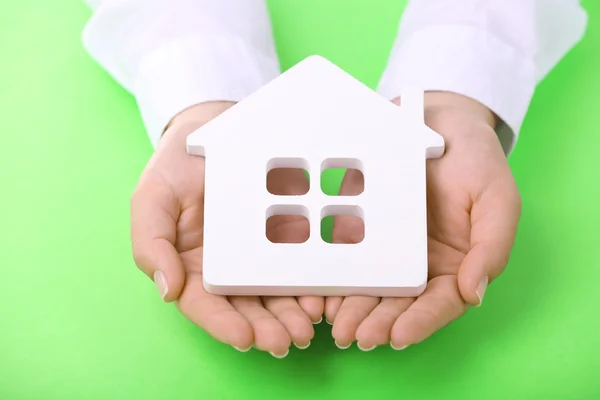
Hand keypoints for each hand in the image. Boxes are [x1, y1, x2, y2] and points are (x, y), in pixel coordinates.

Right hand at [130, 102, 323, 357]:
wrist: (213, 127)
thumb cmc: (176, 167)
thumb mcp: (152, 199)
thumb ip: (151, 244)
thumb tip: (167, 290)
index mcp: (191, 266)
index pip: (205, 304)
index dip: (224, 324)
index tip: (245, 337)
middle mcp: (227, 267)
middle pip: (247, 306)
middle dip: (268, 327)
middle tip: (288, 340)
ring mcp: (260, 252)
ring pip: (277, 292)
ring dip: (293, 313)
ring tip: (309, 324)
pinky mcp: (288, 234)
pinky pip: (302, 262)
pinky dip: (312, 281)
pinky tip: (323, 293)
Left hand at [324, 92, 521, 349]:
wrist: (438, 118)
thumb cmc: (476, 160)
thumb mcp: (498, 200)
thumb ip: (492, 248)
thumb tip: (473, 294)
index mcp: (455, 264)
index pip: (439, 303)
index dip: (420, 322)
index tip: (398, 336)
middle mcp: (418, 263)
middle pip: (398, 302)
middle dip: (378, 321)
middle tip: (356, 337)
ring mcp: (386, 247)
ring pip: (368, 285)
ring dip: (352, 308)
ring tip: (336, 324)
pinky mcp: (359, 227)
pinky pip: (345, 254)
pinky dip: (333, 275)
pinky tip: (320, 291)